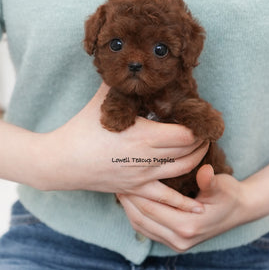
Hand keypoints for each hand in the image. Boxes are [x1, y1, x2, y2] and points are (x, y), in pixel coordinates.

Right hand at [39, 83, 208, 210]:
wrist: (62, 161)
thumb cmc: (82, 128)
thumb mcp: (102, 100)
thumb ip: (120, 82)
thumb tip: (132, 60)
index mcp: (143, 135)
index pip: (185, 133)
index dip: (198, 125)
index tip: (201, 116)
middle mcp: (147, 158)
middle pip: (189, 151)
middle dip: (201, 141)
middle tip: (206, 130)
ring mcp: (143, 177)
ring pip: (182, 171)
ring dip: (198, 161)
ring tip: (202, 149)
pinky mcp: (136, 190)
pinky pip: (165, 199)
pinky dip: (184, 204)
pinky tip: (199, 209)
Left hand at [117, 165, 250, 251]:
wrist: (240, 211)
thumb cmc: (229, 193)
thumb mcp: (221, 185)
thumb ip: (209, 181)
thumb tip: (205, 171)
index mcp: (189, 226)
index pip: (152, 208)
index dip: (135, 192)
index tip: (124, 174)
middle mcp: (181, 240)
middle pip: (142, 218)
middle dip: (127, 199)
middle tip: (115, 179)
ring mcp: (177, 244)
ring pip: (141, 226)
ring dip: (128, 207)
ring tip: (120, 187)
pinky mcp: (174, 243)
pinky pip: (147, 230)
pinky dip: (136, 215)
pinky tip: (131, 199)